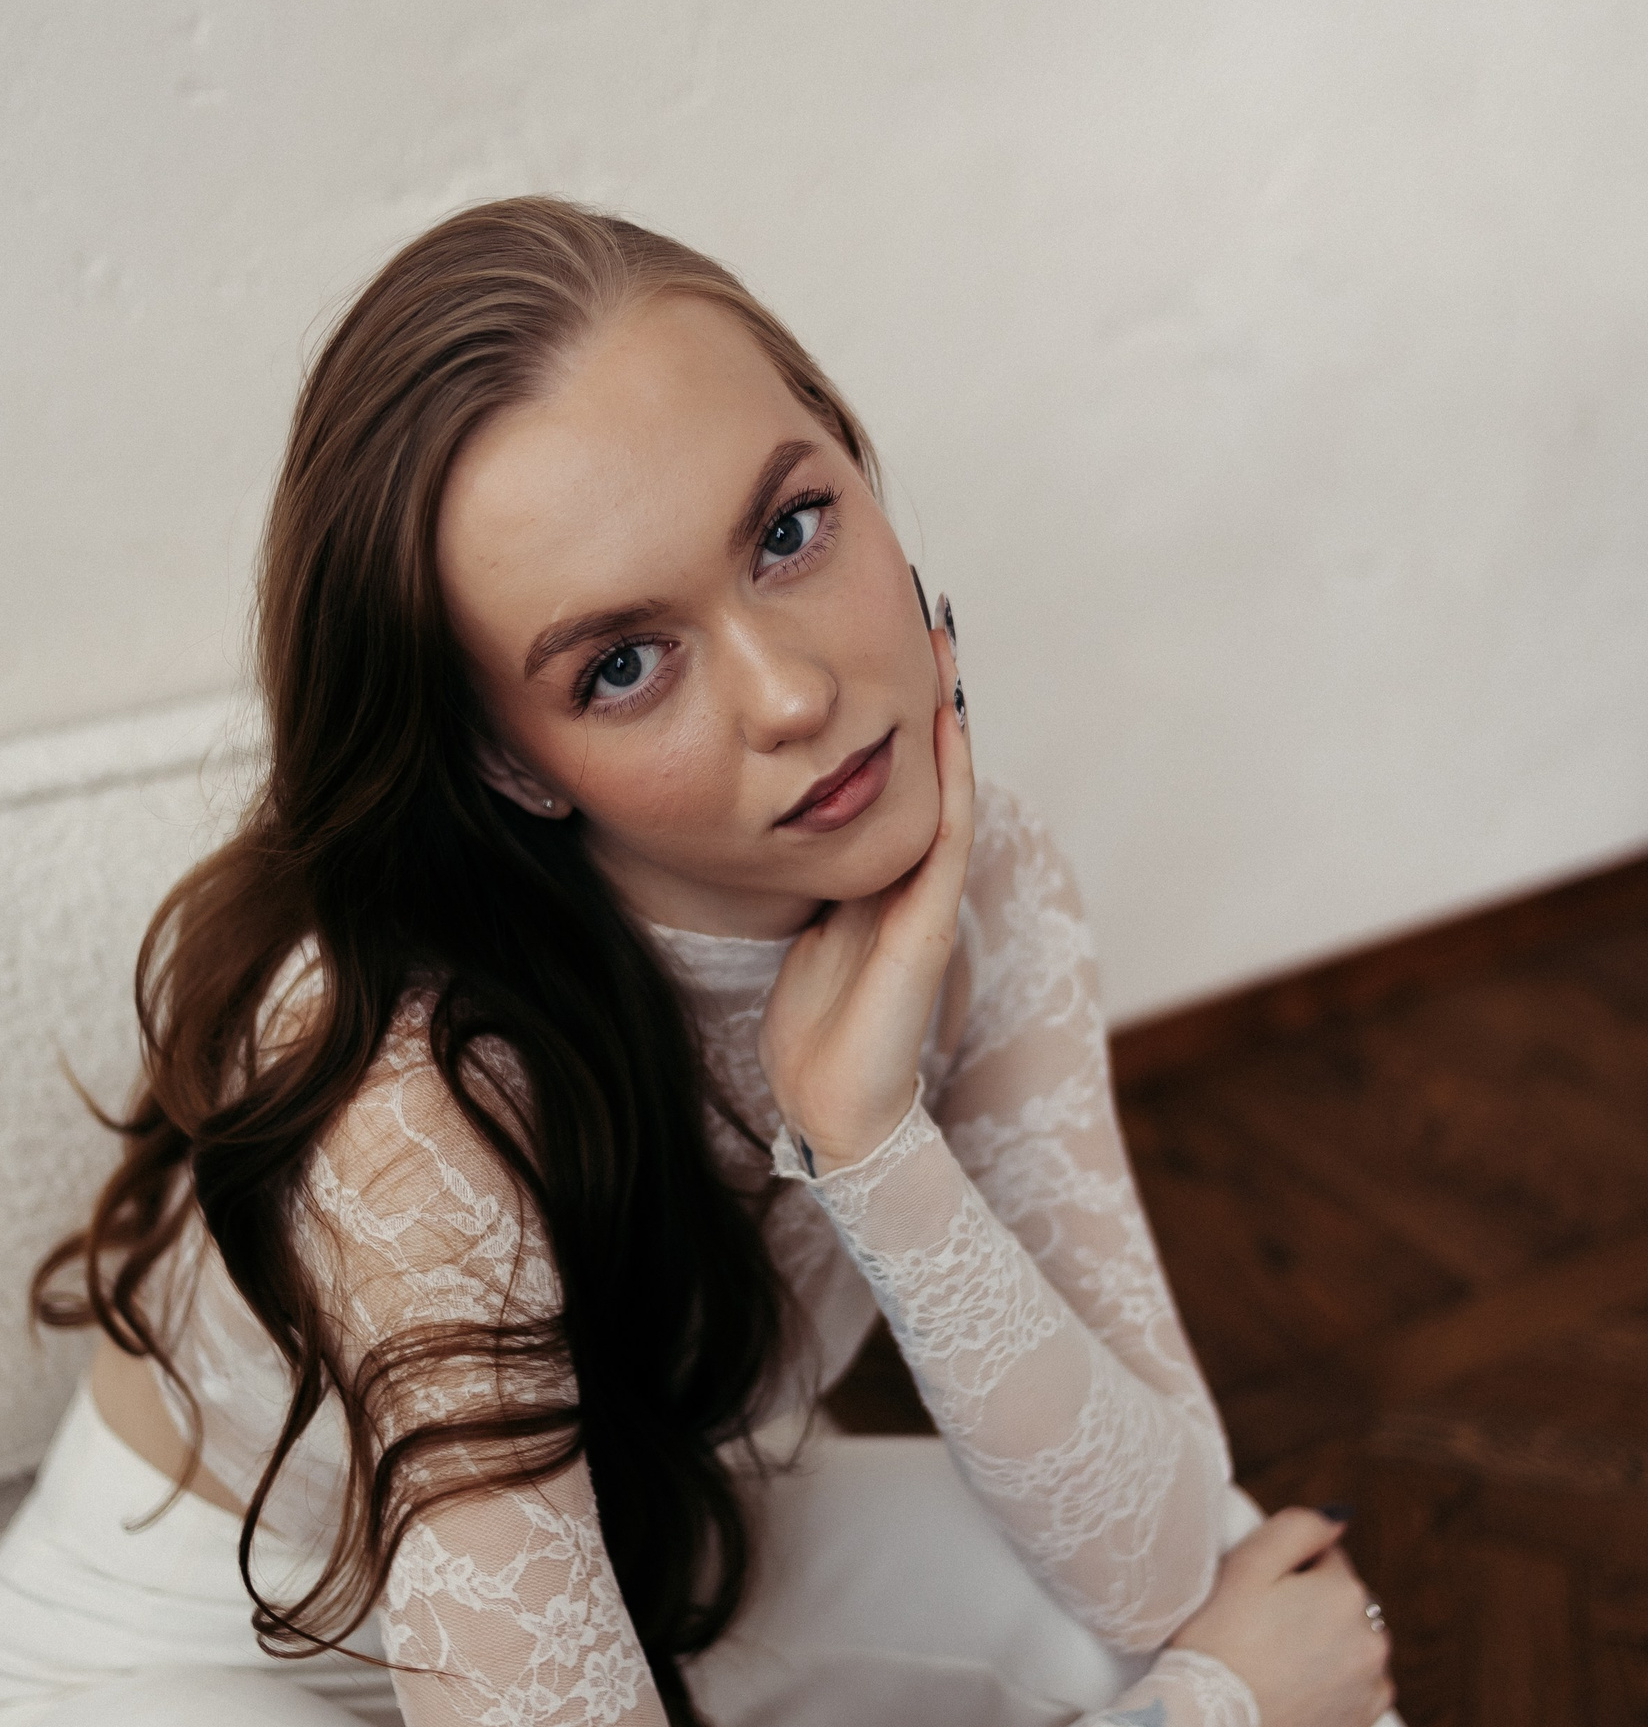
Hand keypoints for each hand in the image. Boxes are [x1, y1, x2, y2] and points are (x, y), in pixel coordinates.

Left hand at [758, 625, 973, 1172]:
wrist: (832, 1106)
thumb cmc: (813, 1030)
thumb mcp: (801, 933)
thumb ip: (807, 887)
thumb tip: (773, 835)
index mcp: (878, 880)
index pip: (897, 783)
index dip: (898, 717)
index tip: (885, 646)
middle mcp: (910, 881)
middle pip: (928, 770)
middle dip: (930, 695)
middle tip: (929, 620)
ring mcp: (925, 900)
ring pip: (948, 790)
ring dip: (951, 719)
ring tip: (945, 649)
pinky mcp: (928, 926)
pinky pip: (948, 839)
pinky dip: (954, 781)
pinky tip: (949, 727)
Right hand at [1170, 1509, 1394, 1726]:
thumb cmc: (1215, 1645)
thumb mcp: (1245, 1565)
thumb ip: (1299, 1527)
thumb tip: (1340, 1517)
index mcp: (1346, 1593)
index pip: (1326, 1560)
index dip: (1285, 1573)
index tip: (1254, 1596)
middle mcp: (1371, 1640)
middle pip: (1341, 1605)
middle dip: (1309, 1610)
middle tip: (1255, 1631)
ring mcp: (1366, 1689)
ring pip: (1350, 1649)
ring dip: (1324, 1649)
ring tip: (1270, 1665)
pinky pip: (1354, 1696)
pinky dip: (1331, 1691)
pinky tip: (1291, 1693)